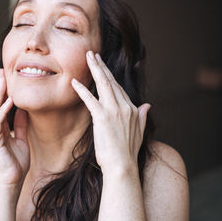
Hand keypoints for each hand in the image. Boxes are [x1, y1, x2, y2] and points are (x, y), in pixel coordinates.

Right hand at [0, 69, 29, 186]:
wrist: (13, 180)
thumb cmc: (17, 162)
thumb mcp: (22, 139)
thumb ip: (20, 125)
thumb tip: (23, 109)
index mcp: (0, 128)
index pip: (1, 106)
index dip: (3, 92)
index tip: (6, 78)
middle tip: (1, 72)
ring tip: (4, 81)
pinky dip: (3, 111)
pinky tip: (9, 101)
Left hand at [71, 51, 150, 173]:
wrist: (122, 165)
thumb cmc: (128, 151)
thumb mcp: (139, 131)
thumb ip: (142, 116)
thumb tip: (148, 105)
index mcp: (132, 109)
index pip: (119, 88)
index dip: (110, 75)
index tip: (102, 66)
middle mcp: (124, 106)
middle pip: (111, 81)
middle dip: (101, 66)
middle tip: (93, 54)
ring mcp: (114, 111)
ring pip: (103, 84)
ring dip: (95, 69)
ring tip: (88, 57)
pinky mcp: (102, 117)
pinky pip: (90, 99)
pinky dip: (81, 90)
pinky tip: (73, 82)